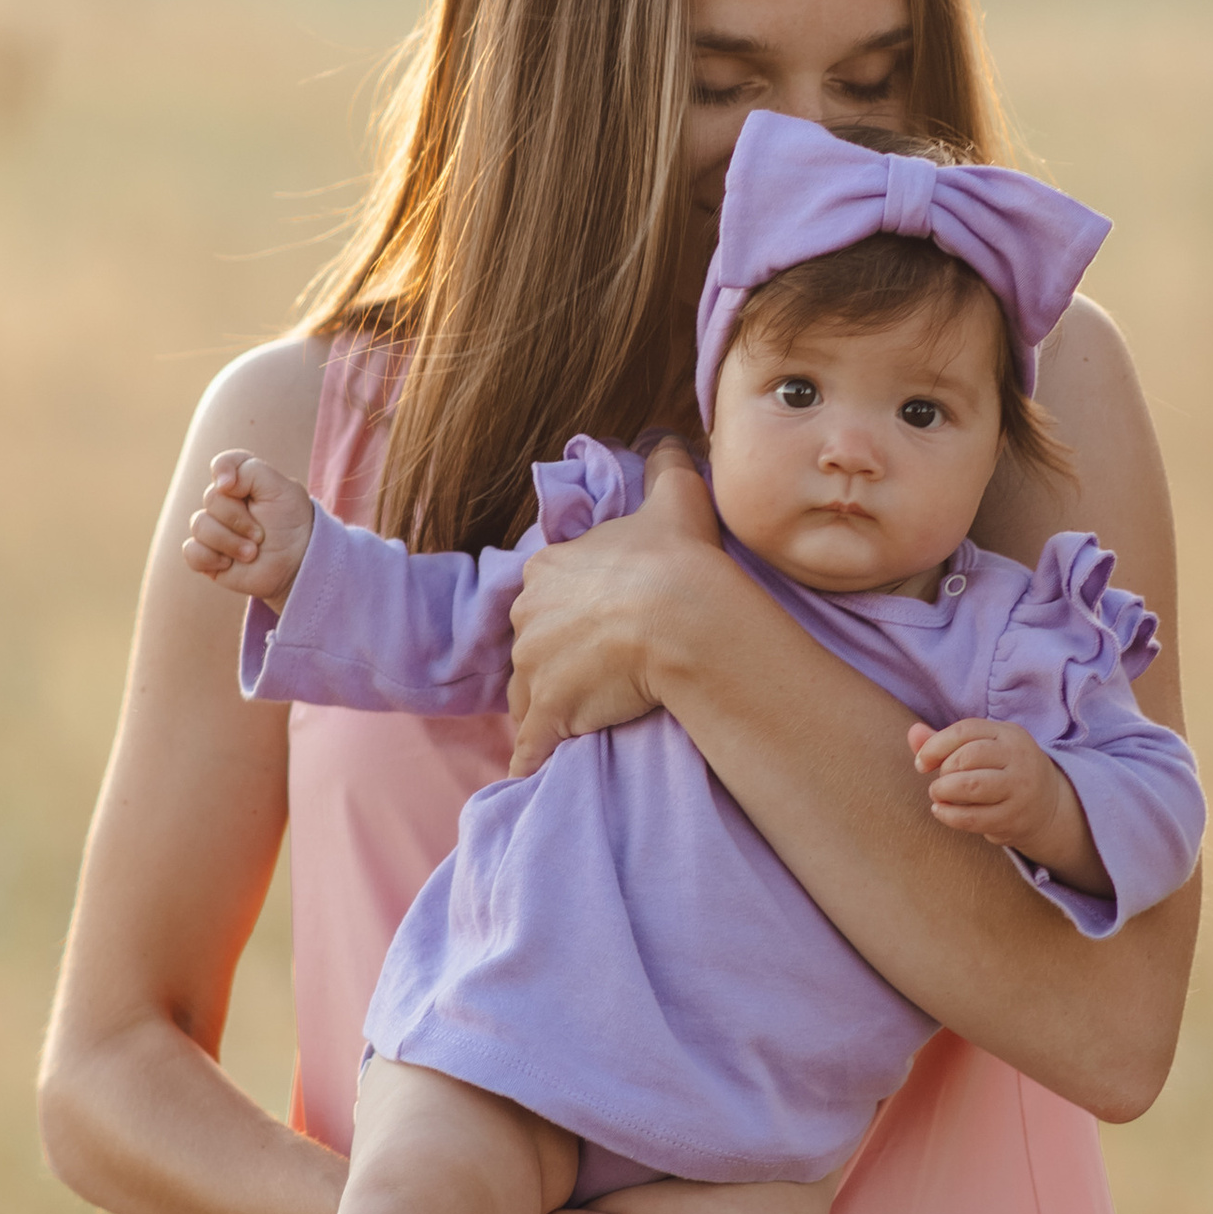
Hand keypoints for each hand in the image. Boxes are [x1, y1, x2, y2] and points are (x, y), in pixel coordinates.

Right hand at [182, 450, 316, 606]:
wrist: (297, 565)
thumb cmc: (291, 525)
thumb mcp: (282, 489)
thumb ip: (251, 471)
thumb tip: (220, 483)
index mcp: (243, 482)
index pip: (223, 463)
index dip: (223, 470)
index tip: (230, 485)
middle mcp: (225, 503)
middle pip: (211, 498)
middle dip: (238, 519)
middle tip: (261, 534)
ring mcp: (214, 529)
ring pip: (199, 525)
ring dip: (229, 542)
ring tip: (252, 553)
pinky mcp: (207, 555)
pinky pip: (191, 551)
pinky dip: (210, 558)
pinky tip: (229, 564)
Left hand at [503, 439, 725, 775]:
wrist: (685, 618)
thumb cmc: (678, 559)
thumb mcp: (673, 497)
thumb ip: (667, 464)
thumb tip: (670, 438)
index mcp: (547, 568)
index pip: (545, 596)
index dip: (570, 613)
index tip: (596, 626)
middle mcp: (527, 616)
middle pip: (532, 645)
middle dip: (554, 660)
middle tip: (595, 674)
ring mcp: (534, 668)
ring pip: (530, 693)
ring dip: (548, 707)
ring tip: (580, 719)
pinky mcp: (550, 713)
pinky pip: (531, 746)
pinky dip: (532, 761)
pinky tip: (534, 775)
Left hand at [908, 716, 1104, 889]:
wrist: (1048, 806)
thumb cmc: (1003, 771)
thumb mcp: (982, 748)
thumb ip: (946, 741)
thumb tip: (912, 733)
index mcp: (1009, 734)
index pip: (966, 730)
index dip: (935, 745)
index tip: (921, 762)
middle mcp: (1018, 758)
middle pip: (968, 756)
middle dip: (943, 769)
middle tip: (939, 780)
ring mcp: (1019, 789)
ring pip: (971, 786)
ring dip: (944, 790)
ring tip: (938, 794)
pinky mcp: (1013, 818)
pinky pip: (973, 818)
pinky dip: (949, 815)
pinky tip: (941, 811)